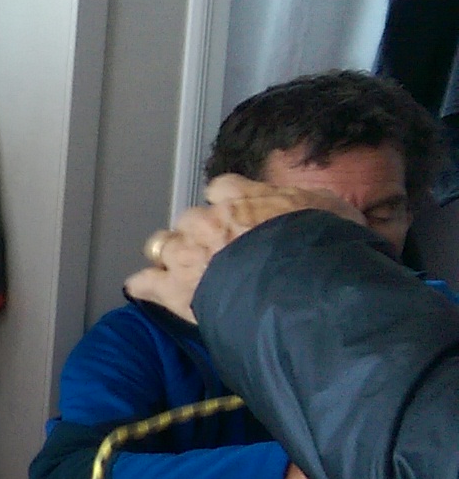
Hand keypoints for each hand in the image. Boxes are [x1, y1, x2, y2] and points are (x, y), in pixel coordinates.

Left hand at [125, 176, 360, 322]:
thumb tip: (313, 206)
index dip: (226, 202)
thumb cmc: (325, 248)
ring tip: (185, 271)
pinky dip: (146, 286)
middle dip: (200, 233)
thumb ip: (312, 204)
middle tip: (217, 252)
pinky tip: (149, 290)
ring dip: (172, 256)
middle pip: (191, 219)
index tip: (234, 215)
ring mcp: (188, 253)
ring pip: (163, 245)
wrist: (304, 286)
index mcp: (242, 197)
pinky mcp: (175, 287)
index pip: (222, 188)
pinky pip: (145, 282)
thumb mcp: (334, 212)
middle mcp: (208, 220)